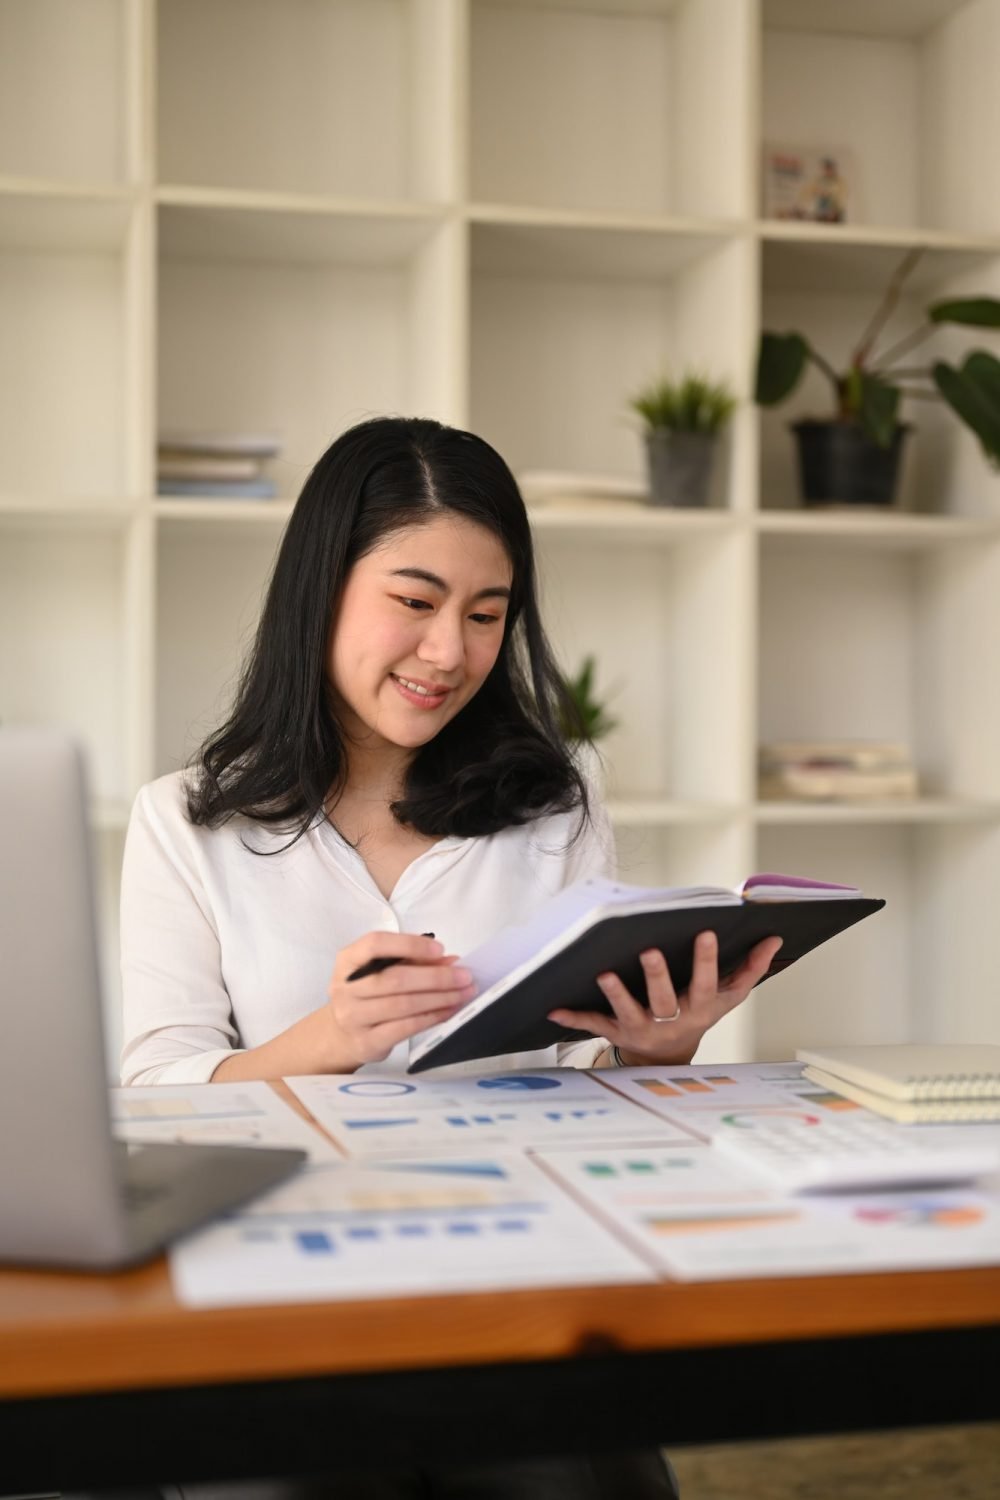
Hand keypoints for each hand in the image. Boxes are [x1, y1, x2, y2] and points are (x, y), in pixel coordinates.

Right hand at [326, 933, 474, 1068]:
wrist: (341, 1034)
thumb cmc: (367, 994)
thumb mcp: (382, 970)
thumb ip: (413, 961)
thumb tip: (451, 962)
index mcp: (348, 960)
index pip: (375, 944)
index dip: (410, 944)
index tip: (440, 949)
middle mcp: (345, 988)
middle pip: (395, 979)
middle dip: (436, 977)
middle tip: (464, 976)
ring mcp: (353, 1017)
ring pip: (403, 1005)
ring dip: (439, 998)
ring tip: (463, 994)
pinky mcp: (366, 1042)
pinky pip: (404, 1028)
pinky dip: (431, 1018)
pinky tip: (448, 1011)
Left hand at [547, 931, 782, 1065]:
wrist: (670, 1056)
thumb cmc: (700, 1011)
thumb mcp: (728, 996)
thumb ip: (751, 968)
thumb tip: (775, 938)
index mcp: (699, 1006)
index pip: (705, 982)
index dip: (706, 960)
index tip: (705, 932)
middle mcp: (671, 1020)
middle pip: (665, 999)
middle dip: (657, 976)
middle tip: (649, 950)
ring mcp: (642, 1028)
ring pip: (629, 1012)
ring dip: (616, 994)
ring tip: (603, 973)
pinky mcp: (617, 1033)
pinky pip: (594, 1026)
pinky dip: (574, 1019)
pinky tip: (553, 1009)